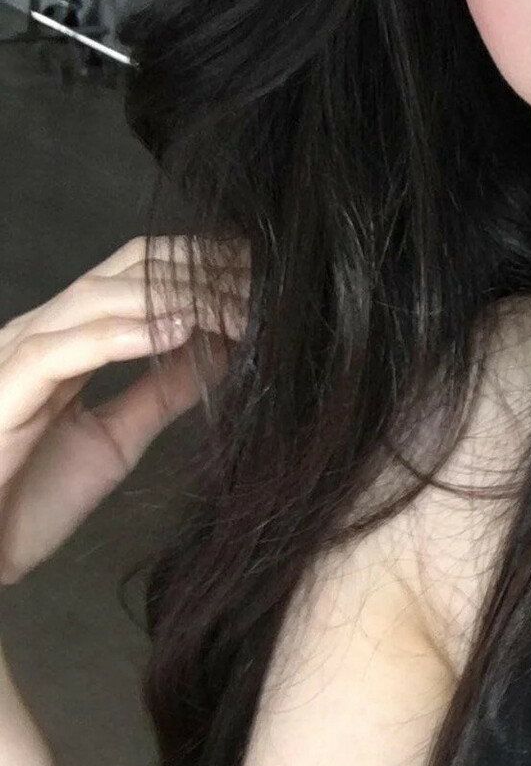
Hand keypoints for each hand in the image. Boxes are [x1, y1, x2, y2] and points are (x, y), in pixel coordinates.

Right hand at [0, 235, 248, 586]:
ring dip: (176, 295)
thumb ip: (160, 391)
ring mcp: (15, 357)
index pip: (142, 271)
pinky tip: (176, 329)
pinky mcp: (0, 394)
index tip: (269, 275)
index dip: (206, 265)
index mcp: (67, 338)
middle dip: (202, 268)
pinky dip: (120, 333)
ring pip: (98, 296)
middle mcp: (40, 333)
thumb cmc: (25, 500)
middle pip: (127, 268)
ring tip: (238, 306)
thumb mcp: (114, 438)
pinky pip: (59, 349)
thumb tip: (220, 352)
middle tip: (270, 279)